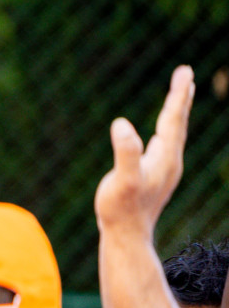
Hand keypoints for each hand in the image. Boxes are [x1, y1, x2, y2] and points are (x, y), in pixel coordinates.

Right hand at [95, 64, 193, 238]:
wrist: (126, 236)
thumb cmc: (121, 208)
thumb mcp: (123, 179)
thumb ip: (125, 152)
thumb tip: (121, 124)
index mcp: (165, 157)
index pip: (173, 119)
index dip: (178, 95)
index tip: (185, 71)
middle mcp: (169, 161)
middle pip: (178, 123)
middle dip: (181, 99)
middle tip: (186, 75)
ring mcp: (163, 170)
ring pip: (172, 134)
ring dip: (175, 114)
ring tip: (179, 98)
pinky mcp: (153, 177)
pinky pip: (163, 146)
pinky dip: (165, 131)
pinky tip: (159, 136)